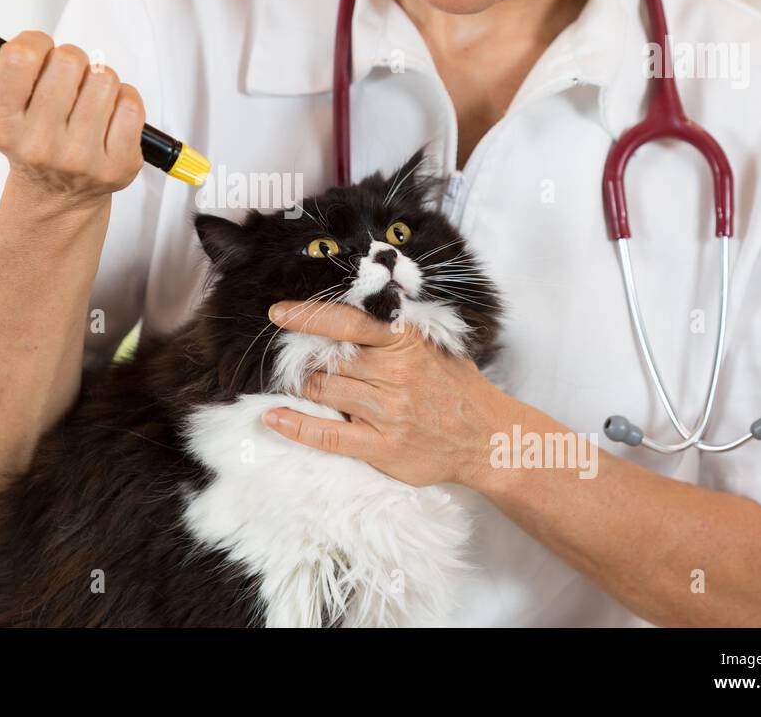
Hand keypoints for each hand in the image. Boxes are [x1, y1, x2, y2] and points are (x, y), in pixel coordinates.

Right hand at [0, 26, 146, 208]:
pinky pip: (131, 103)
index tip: (36, 55)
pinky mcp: (119, 166)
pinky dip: (123, 101)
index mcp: (1, 125)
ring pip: (105, 78)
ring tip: (83, 101)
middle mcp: (39, 145)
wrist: (57, 197)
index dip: (35, 43)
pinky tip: (106, 118)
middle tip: (63, 82)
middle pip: (70, 60)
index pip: (22, 55)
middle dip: (69, 61)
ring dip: (97, 80)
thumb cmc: (23, 136)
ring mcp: (81, 159)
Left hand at [260, 299, 512, 488]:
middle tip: (290, 358)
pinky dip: (295, 425)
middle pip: (327, 359)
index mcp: (405, 342)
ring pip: (322, 391)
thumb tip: (345, 313)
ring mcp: (387, 412)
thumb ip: (392, 329)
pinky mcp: (382, 447)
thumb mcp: (432, 344)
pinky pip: (327, 435)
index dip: (308, 316)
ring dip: (301, 386)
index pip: (347, 322)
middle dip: (303, 358)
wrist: (487, 437)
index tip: (279, 313)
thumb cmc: (454, 386)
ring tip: (292, 383)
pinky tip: (274, 417)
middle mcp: (395, 374)